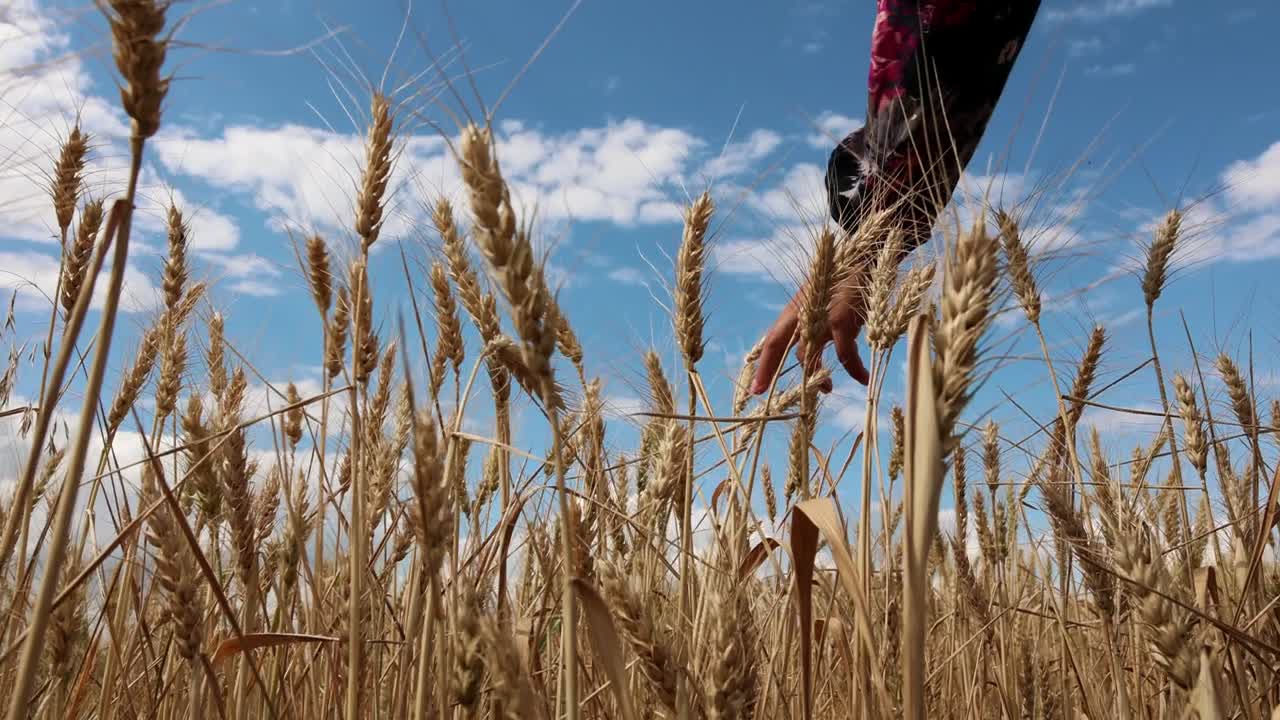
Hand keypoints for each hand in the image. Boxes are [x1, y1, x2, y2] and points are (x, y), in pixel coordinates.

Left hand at [750, 278, 869, 394]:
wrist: (862, 257)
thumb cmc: (843, 284)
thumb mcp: (820, 304)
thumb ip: (812, 326)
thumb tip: (809, 354)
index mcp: (795, 311)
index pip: (773, 340)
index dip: (763, 364)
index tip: (755, 388)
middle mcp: (802, 314)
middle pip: (779, 346)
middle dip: (768, 370)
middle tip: (761, 392)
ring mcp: (820, 317)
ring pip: (810, 355)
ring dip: (818, 377)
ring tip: (826, 389)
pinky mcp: (840, 320)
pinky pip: (844, 355)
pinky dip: (854, 369)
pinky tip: (862, 378)